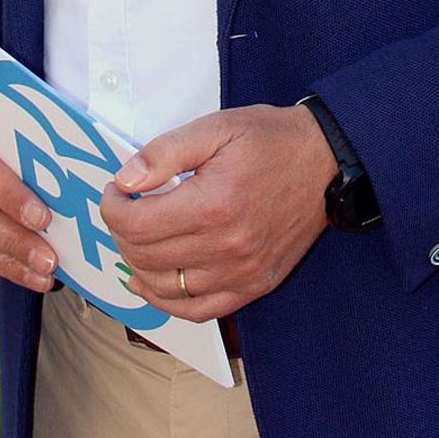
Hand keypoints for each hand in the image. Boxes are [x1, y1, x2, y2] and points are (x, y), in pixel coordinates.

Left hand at [99, 103, 337, 321]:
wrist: (325, 162)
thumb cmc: (270, 139)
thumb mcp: (217, 127)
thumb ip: (166, 152)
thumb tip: (126, 180)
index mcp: (212, 204)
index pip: (136, 224)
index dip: (112, 207)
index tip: (115, 191)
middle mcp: (225, 247)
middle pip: (145, 257)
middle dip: (121, 232)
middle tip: (125, 208)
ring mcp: (241, 273)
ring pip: (165, 289)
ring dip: (138, 265)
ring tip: (136, 239)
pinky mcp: (254, 286)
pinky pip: (198, 310)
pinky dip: (166, 301)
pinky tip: (151, 281)